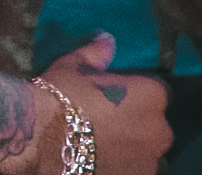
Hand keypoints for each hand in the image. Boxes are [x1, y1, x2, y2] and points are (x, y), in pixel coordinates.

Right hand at [38, 34, 171, 174]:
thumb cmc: (61, 97)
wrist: (40, 139)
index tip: (115, 98)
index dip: (135, 95)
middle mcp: (160, 129)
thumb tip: (107, 40)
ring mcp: (150, 161)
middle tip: (107, 122)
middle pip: (154, 124)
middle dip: (136, 123)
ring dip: (131, 147)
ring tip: (102, 144)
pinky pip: (134, 169)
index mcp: (153, 95)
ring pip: (145, 150)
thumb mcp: (74, 67)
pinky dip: (123, 165)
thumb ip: (96, 54)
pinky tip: (101, 160)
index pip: (155, 92)